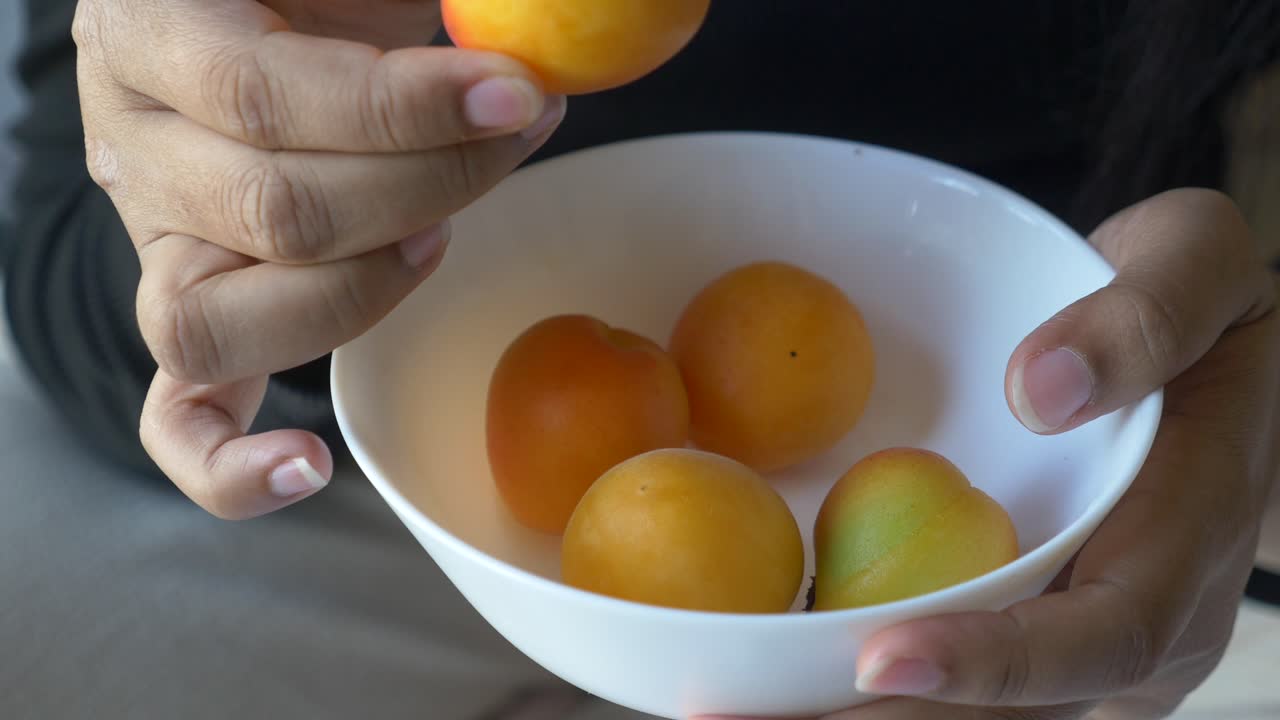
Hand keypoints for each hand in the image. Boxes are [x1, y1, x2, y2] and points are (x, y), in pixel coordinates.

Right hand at [73, 0, 564, 518]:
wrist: (282, 7)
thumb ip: (423, 2)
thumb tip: (528, 37)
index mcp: (153, 29)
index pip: (265, 99)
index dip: (405, 111)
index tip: (517, 95)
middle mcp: (135, 144)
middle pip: (275, 215)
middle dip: (430, 186)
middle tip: (519, 128)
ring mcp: (157, 242)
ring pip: (221, 320)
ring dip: (362, 293)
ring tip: (439, 236)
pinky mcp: (194, 309)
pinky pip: (180, 412)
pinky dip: (232, 462)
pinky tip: (309, 467)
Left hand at [702, 188, 1279, 719]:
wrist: (1206, 355)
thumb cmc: (1198, 303)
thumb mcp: (1196, 262)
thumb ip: (1144, 317)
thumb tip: (1045, 391)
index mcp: (1187, 543)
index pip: (1100, 634)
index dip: (996, 662)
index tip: (881, 658)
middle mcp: (1145, 626)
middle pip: (1018, 713)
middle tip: (743, 718)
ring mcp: (1088, 643)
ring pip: (978, 717)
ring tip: (728, 714)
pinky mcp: (1039, 633)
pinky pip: (959, 684)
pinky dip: (860, 692)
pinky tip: (770, 679)